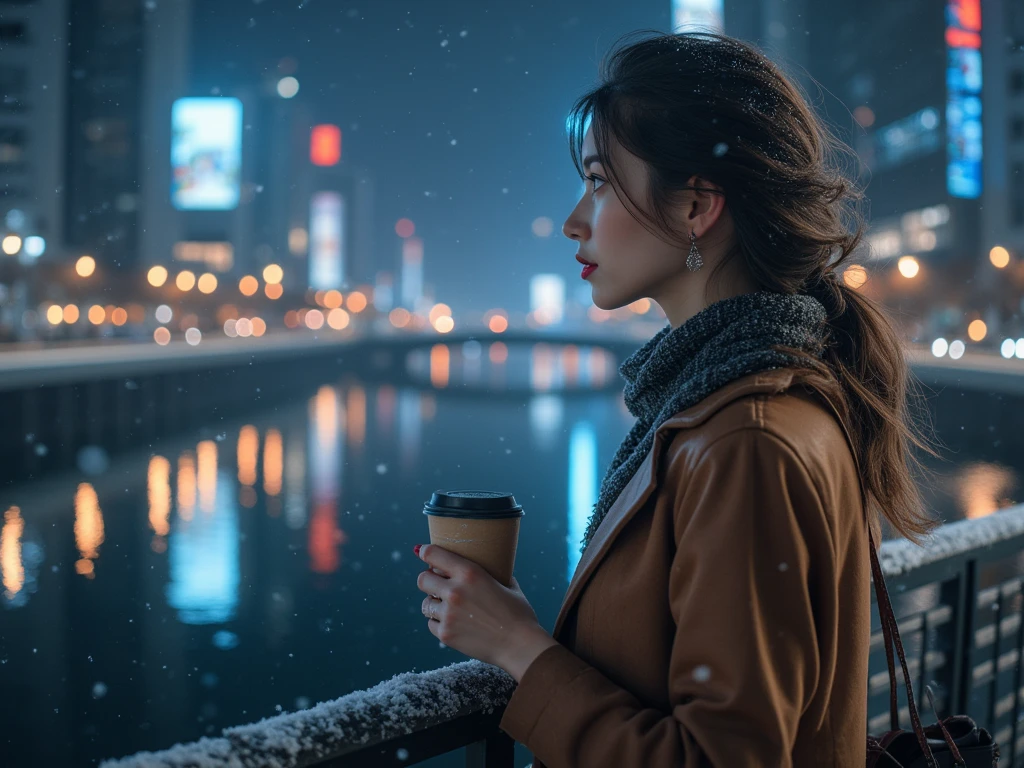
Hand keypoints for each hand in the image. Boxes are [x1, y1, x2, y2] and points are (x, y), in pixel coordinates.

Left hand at [415, 544, 558, 680]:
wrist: (520, 646)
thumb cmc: (519, 614)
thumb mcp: (508, 584)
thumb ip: (493, 573)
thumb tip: (490, 564)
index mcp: (470, 573)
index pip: (433, 554)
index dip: (426, 552)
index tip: (423, 552)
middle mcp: (455, 591)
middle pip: (422, 579)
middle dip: (428, 580)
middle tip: (437, 585)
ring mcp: (448, 614)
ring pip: (425, 604)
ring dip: (433, 603)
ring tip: (446, 607)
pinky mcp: (446, 634)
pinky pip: (431, 624)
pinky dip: (439, 623)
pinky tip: (453, 623)